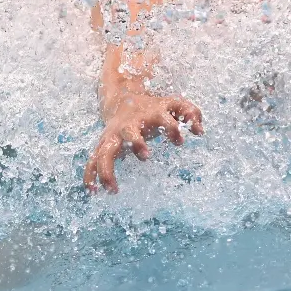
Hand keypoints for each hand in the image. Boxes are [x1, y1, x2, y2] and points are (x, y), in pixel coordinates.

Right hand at [84, 94, 202, 192]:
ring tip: (113, 190)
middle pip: (130, 133)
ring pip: (105, 152)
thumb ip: (190, 113)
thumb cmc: (154, 108)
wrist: (124, 99)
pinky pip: (92, 160)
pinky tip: (92, 191)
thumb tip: (200, 132)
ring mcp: (114, 135)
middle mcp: (130, 125)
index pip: (163, 119)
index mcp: (150, 114)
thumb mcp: (174, 105)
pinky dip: (89, 175)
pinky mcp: (103, 144)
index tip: (180, 141)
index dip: (172, 129)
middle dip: (136, 143)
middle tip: (146, 156)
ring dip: (107, 169)